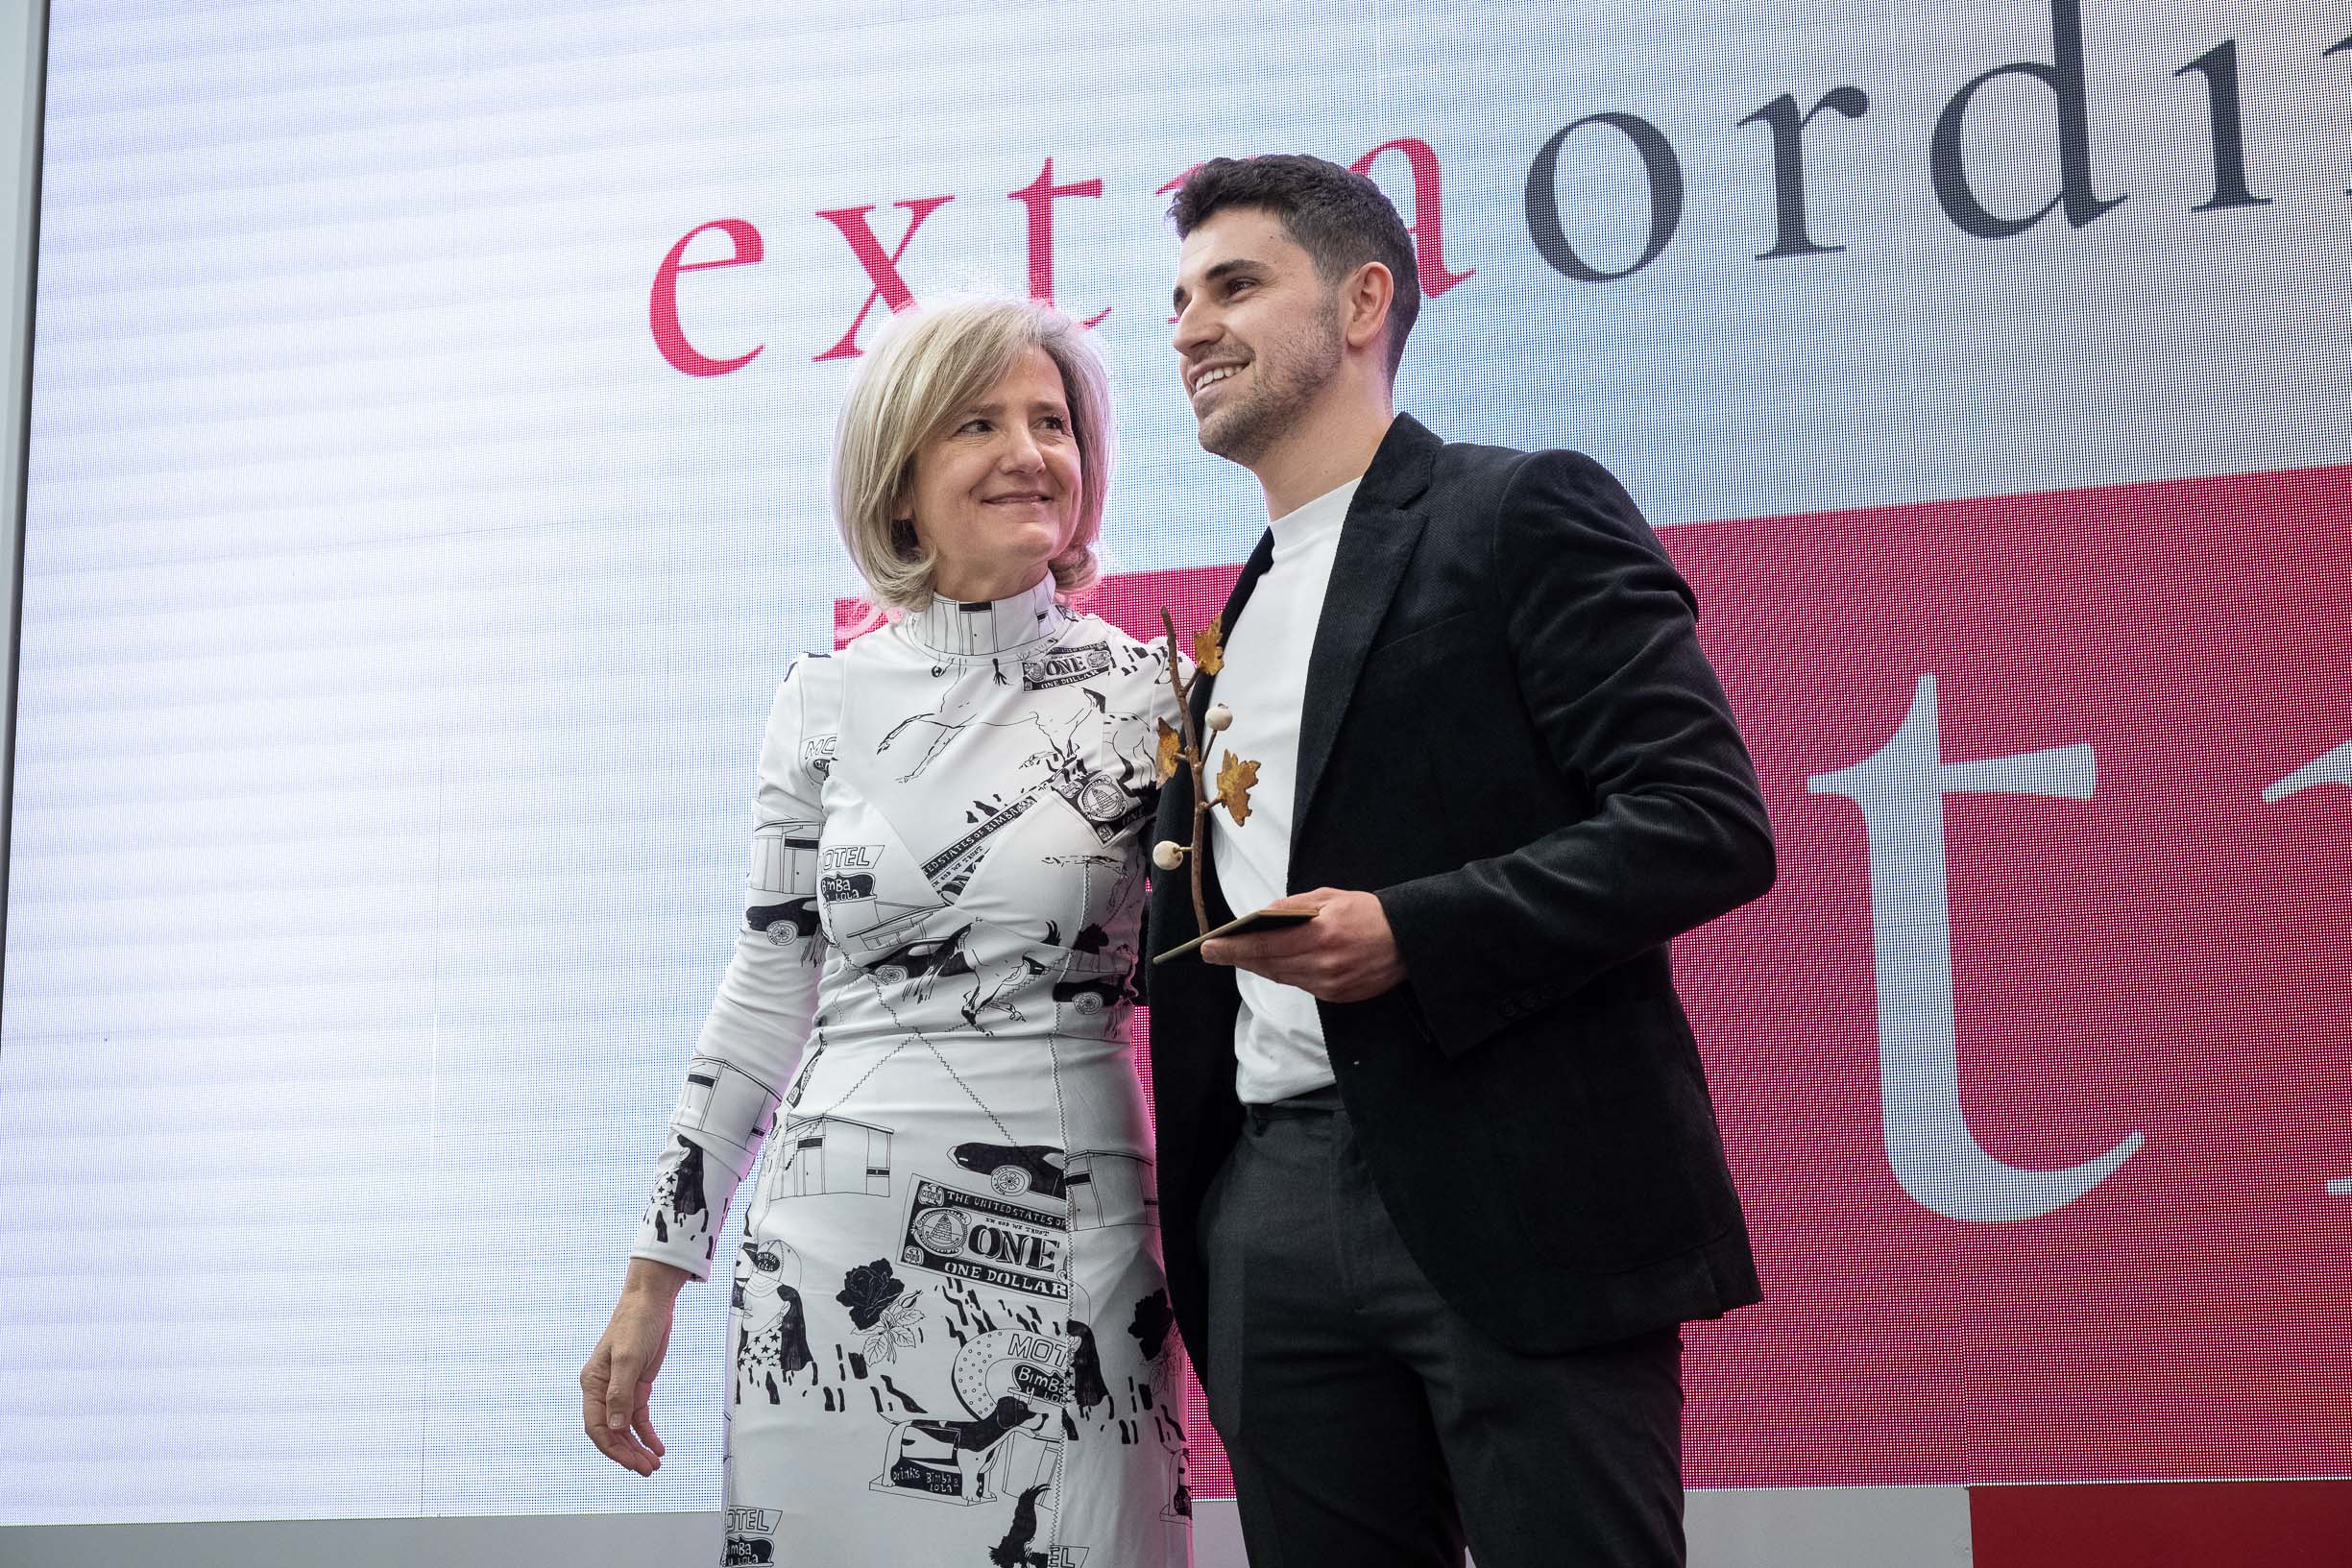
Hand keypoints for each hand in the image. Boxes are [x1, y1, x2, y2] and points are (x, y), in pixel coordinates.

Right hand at [581, 1259, 687, 1475]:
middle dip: (627, 1453)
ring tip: (654, 1465)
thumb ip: (621, 1394)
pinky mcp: (637, 1386)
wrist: (652, 1301)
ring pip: (625, 1428)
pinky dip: (647, 1433)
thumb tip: (616, 1429)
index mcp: (592, 1384)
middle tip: (648, 1470)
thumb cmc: (636, 1324)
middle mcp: (602, 1390)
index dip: (612, 1448)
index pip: (597, 1426)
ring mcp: (620, 1389)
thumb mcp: (629, 1358)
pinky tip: (657, 1447)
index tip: (631, 1463)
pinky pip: (638, 1417)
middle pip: (611, 1432)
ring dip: (637, 1448)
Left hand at [1200, 887, 1405, 1002]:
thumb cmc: (1369, 913)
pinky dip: (1284, 974)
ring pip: (1282, 977)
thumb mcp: (1331, 897)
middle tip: (1212, 953)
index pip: (1265, 944)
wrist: (1410, 940)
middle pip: (1268, 964)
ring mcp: (1330, 984)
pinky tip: (1271, 964)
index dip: (1233, 948)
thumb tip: (1262, 914)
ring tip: (1238, 956)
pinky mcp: (1337, 996)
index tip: (1209, 947)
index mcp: (1321, 934)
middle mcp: (1323, 963)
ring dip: (1258, 967)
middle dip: (1238, 958)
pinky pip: (1300, 985)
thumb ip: (1294, 906)